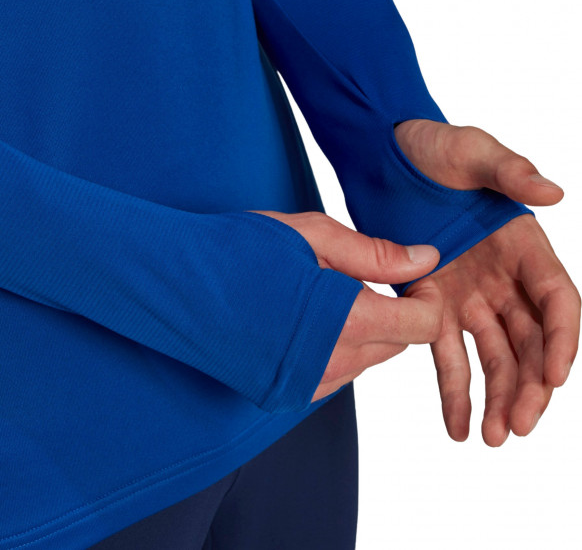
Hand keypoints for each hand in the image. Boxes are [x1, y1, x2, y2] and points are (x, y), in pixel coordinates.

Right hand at [247, 209, 443, 401]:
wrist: (171, 285)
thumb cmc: (238, 249)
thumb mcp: (310, 234)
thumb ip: (374, 253)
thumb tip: (425, 259)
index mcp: (344, 322)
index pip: (423, 326)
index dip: (426, 297)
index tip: (409, 275)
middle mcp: (330, 365)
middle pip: (398, 344)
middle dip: (396, 311)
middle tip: (365, 276)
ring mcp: (306, 385)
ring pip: (369, 359)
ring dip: (367, 329)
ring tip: (329, 294)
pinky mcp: (286, 392)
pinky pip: (338, 371)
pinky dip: (340, 346)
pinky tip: (308, 319)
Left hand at [395, 119, 579, 445]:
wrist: (384, 157)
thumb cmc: (433, 148)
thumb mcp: (474, 151)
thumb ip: (510, 172)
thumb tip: (552, 192)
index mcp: (522, 244)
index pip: (556, 300)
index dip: (561, 340)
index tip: (553, 376)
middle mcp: (501, 277)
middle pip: (528, 340)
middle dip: (528, 385)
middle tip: (518, 424)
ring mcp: (467, 294)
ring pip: (491, 356)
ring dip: (494, 397)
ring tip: (489, 436)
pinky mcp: (429, 304)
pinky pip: (444, 354)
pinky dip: (453, 389)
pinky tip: (456, 424)